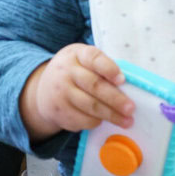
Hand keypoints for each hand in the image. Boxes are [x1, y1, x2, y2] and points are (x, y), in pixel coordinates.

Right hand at [19, 44, 133, 141]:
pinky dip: (97, 122)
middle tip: (131, 108)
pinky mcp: (60, 111)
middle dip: (116, 99)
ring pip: (91, 106)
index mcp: (76, 54)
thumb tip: (128, 85)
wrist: (43, 90)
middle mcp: (66, 71)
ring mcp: (61, 92)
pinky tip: (104, 121)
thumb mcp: (81, 60)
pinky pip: (84, 120)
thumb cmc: (73, 73)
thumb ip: (101, 67)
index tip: (122, 80)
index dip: (109, 68)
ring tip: (127, 120)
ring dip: (112, 115)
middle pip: (94, 86)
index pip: (93, 58)